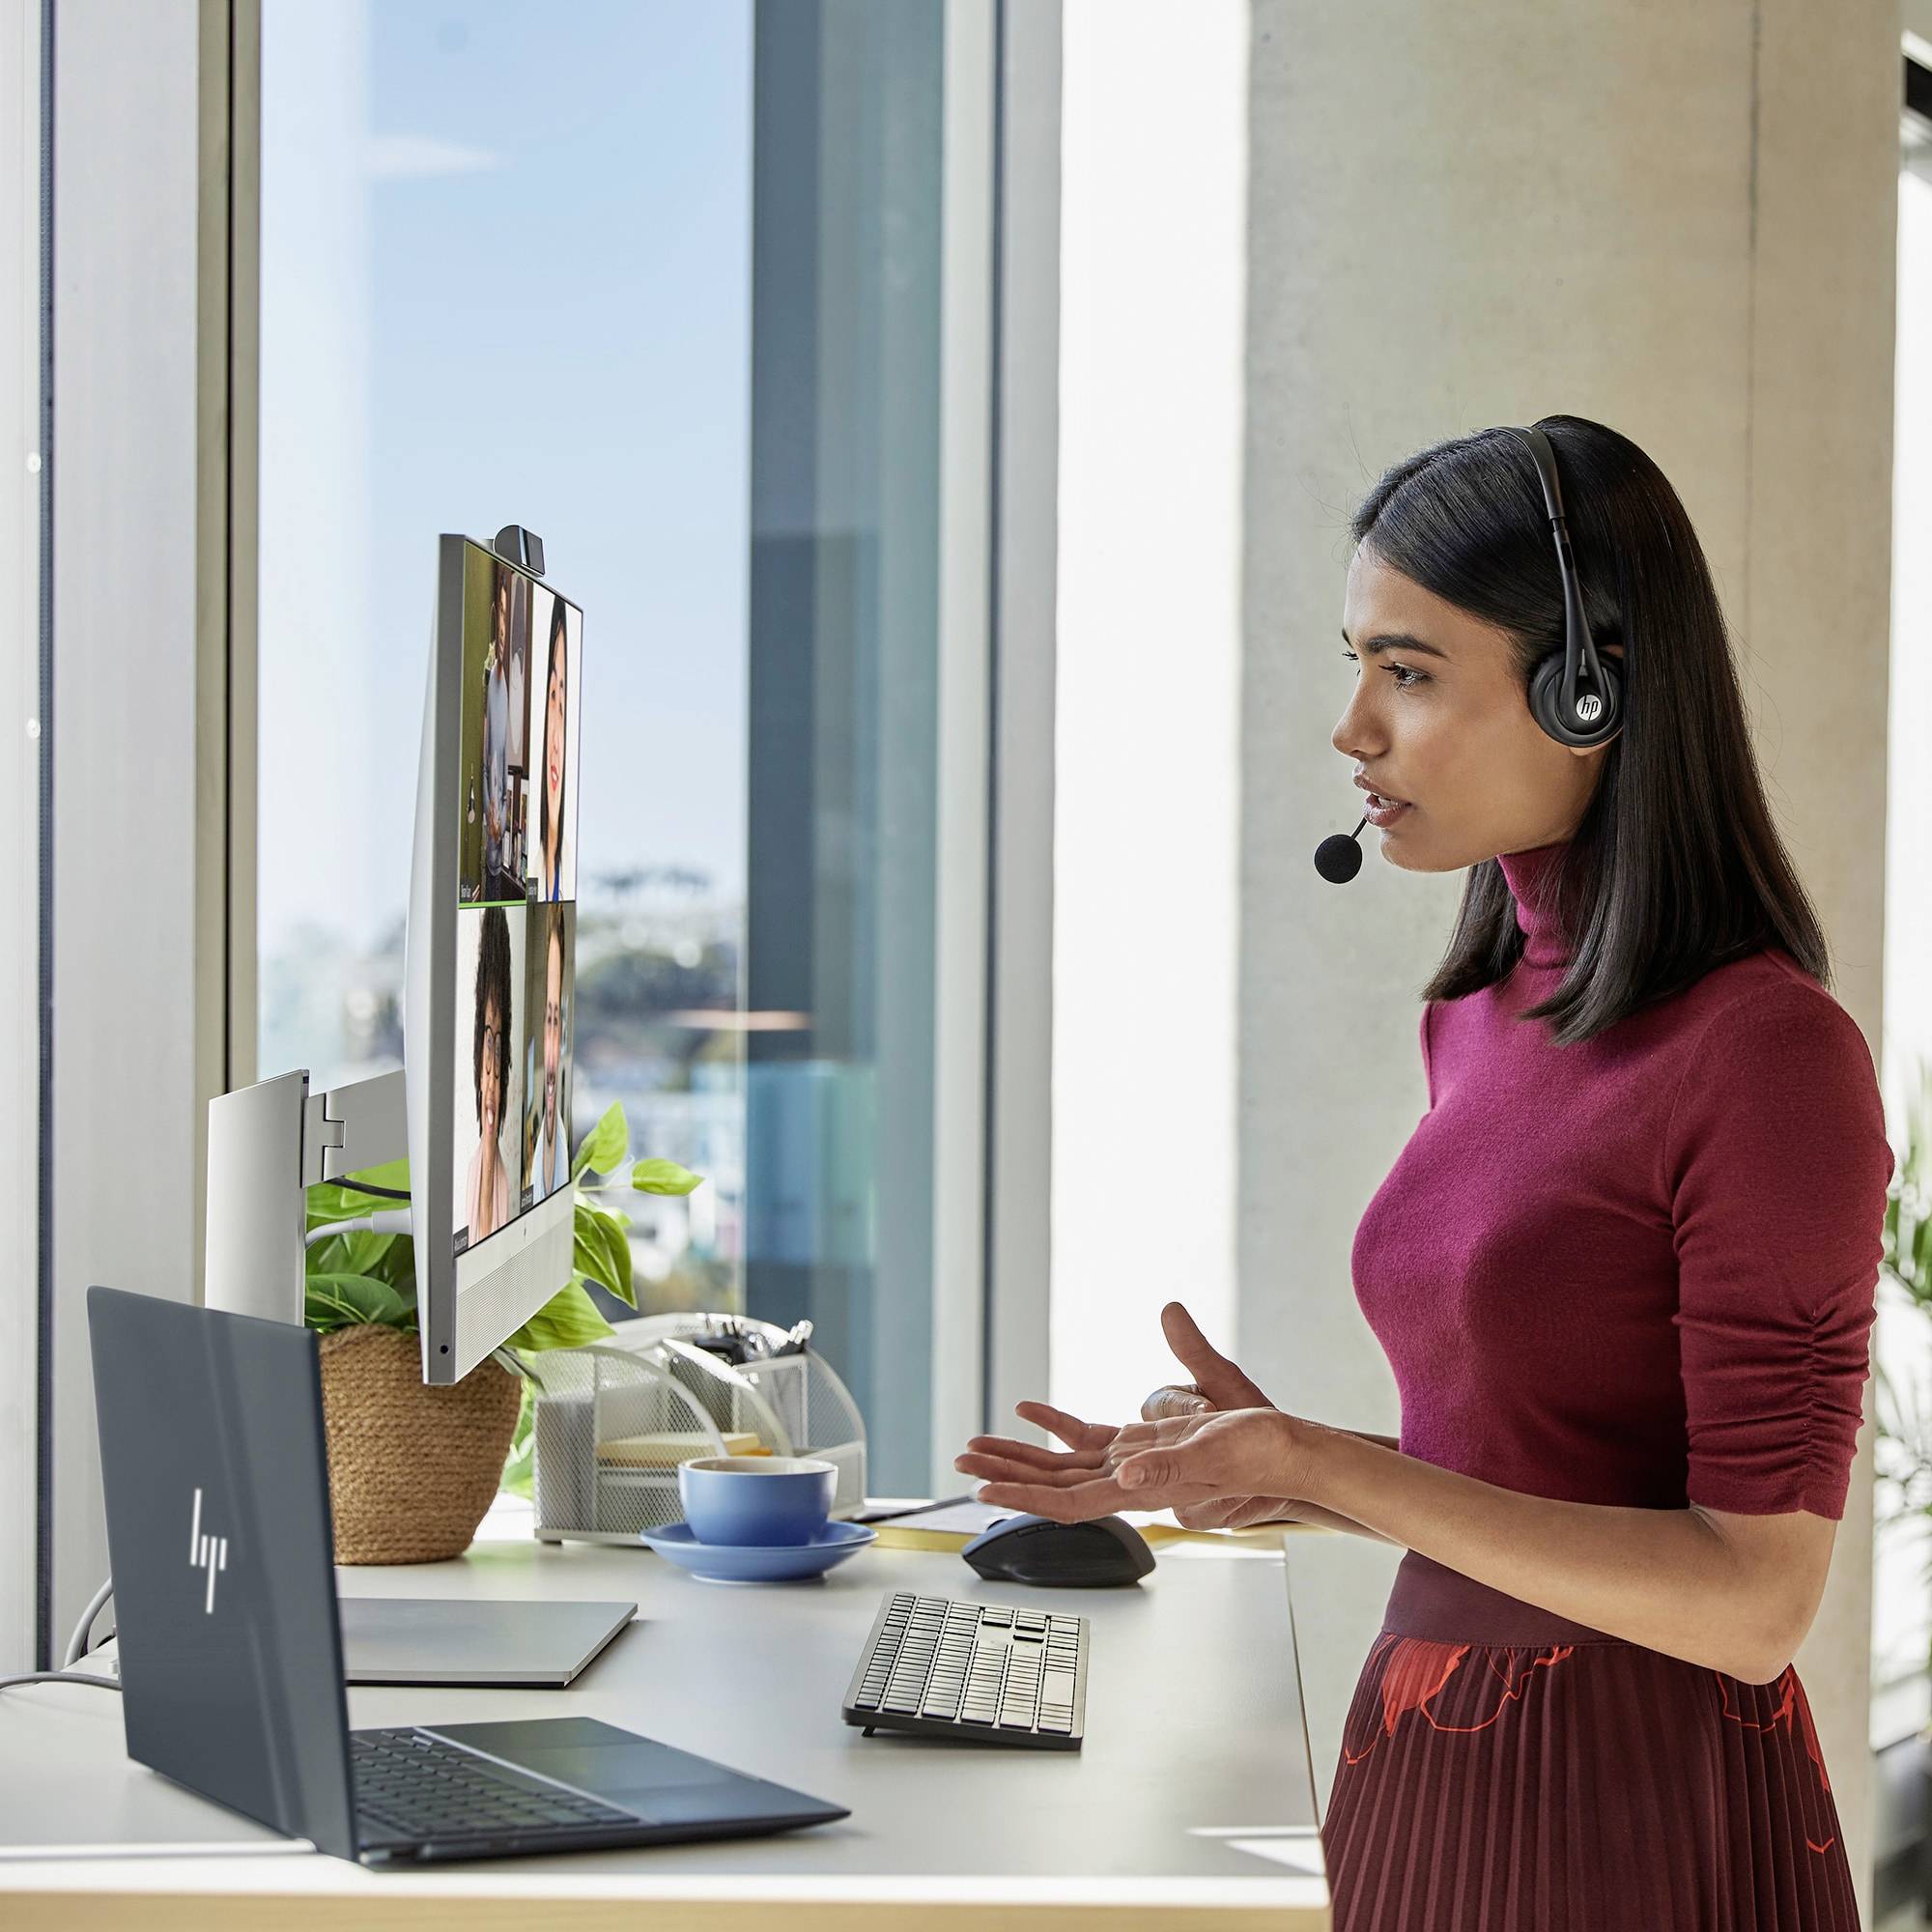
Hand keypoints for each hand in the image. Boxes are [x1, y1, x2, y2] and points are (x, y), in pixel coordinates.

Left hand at [955, 1401, 1317, 1524]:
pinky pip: (1087, 1440)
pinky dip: (1056, 1428)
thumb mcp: (1214, 1450)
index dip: (1024, 1497)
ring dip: (1020, 1457)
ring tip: (978, 1446)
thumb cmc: (1259, 1453)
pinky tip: (1032, 1413)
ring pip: (1063, 1466)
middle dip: (1005, 1475)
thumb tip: (1126, 1473)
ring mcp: (1133, 1466)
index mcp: (1140, 1487)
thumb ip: (1168, 1465)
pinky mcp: (1142, 1446)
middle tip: (961, 1463)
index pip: (1069, 1501)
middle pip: (1053, 1485)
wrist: (1287, 1453)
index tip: (985, 1493)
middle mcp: (1128, 1482)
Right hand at [1137, 1300, 1299, 1527]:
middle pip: (1155, 1451)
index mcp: (1167, 1409)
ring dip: (1209, 1479)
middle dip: (1194, 1449)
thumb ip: (1194, 1349)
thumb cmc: (1253, 1418)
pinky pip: (1193, 1511)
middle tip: (1225, 1442)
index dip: (1184, 1406)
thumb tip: (1170, 1308)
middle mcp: (1164, 1448)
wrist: (1287, 1463)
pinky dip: (1221, 1503)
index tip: (1209, 1407)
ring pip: (1172, 1486)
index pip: (1158, 1404)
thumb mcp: (1226, 1382)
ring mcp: (1175, 1482)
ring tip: (1238, 1475)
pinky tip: (1241, 1495)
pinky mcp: (1192, 1509)